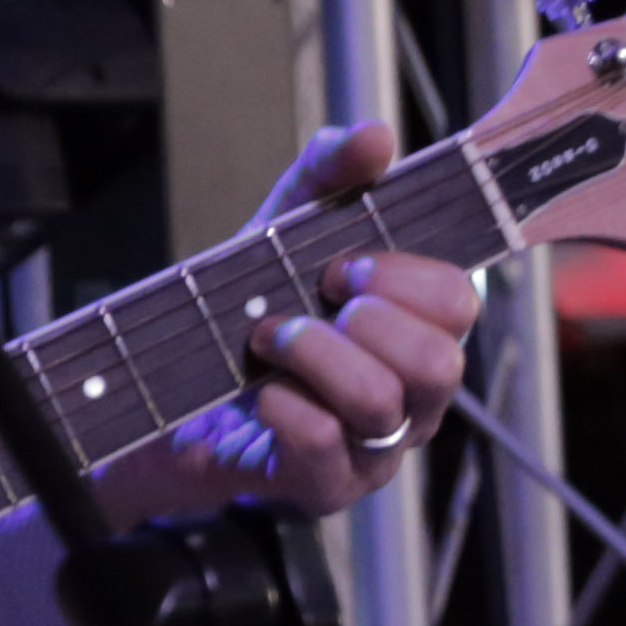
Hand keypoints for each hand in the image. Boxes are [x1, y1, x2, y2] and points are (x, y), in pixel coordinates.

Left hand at [93, 122, 482, 527]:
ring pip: (381, 404)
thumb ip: (328, 175)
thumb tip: (374, 138)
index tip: (340, 266)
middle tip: (307, 304)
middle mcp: (413, 401)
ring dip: (313, 355)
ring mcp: (374, 453)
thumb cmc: (245, 312)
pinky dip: (283, 404)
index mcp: (419, 336)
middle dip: (365, 321)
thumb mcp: (283, 229)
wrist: (166, 392)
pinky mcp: (324, 488)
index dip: (401, 277)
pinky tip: (257, 389)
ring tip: (268, 340)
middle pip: (441, 364)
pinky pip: (323, 445)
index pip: (459, 304)